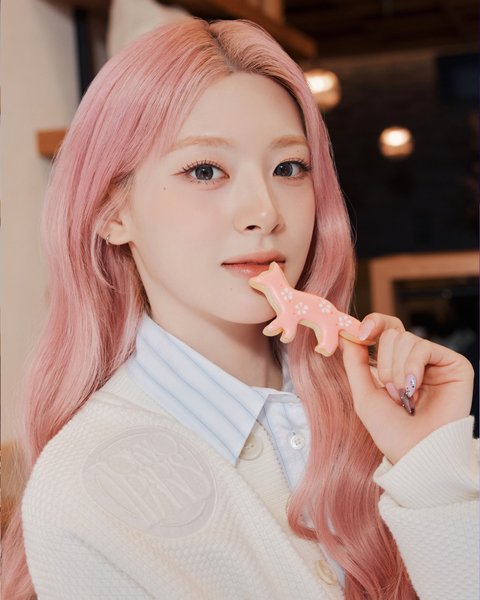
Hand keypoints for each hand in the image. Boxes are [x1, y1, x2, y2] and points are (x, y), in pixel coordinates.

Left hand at [340, 313, 473, 463]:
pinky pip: (423, 347)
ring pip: (405, 339)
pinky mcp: (454, 364)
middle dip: (384, 363)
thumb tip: (347, 334)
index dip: (374, 323)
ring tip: (405, 398)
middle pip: (392, 332)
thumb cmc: (391, 431)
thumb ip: (354, 362)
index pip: (386, 329)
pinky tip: (414, 389)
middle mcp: (416, 360)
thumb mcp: (364, 394)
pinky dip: (411, 368)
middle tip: (391, 392)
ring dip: (396, 371)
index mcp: (395, 364)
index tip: (360, 333)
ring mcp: (436, 362)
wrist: (416, 454)